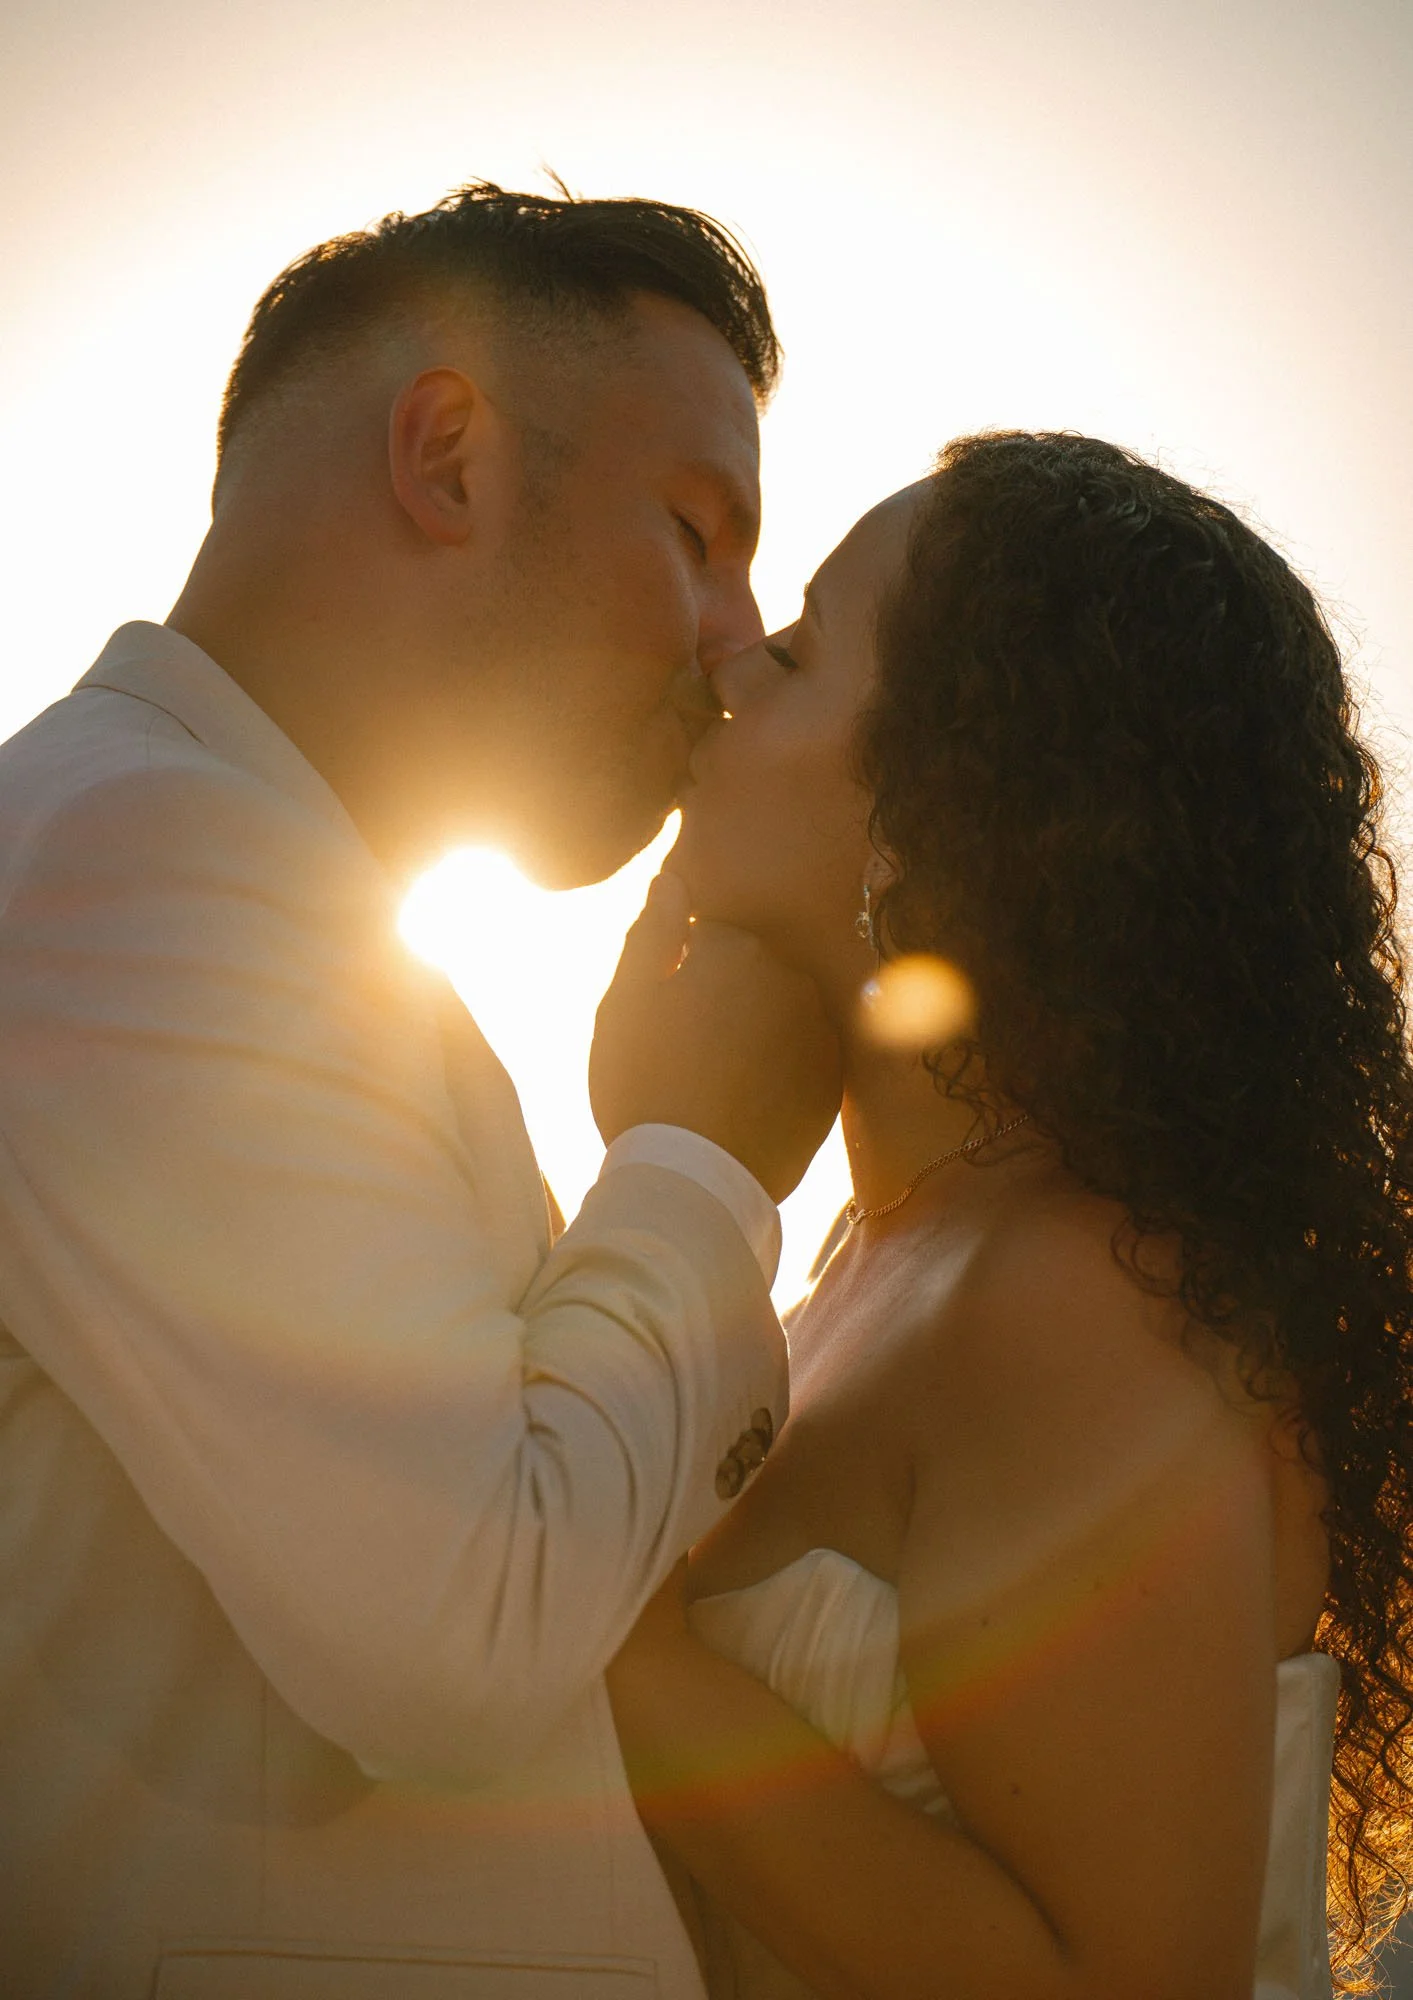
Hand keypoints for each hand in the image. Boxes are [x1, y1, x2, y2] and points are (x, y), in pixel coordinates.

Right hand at [590, 874, 840, 1202]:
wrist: (691, 1177)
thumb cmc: (642, 1085)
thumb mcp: (624, 1005)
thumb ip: (651, 936)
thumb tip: (672, 883)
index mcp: (733, 950)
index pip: (707, 940)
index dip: (680, 975)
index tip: (664, 1017)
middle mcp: (787, 978)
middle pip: (750, 971)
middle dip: (724, 997)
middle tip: (687, 1052)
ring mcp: (817, 1030)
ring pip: (779, 1012)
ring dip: (756, 1030)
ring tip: (718, 1080)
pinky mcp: (833, 1078)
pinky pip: (803, 1055)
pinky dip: (781, 1067)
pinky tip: (748, 1099)